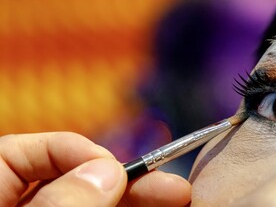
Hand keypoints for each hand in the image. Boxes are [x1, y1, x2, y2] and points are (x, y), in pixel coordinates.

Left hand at [0, 132, 190, 206]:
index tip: (117, 170)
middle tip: (174, 190)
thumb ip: (62, 204)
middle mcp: (21, 205)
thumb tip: (109, 172)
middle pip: (78, 182)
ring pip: (95, 206)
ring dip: (137, 203)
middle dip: (128, 184)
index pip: (35, 151)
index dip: (81, 152)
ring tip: (176, 201)